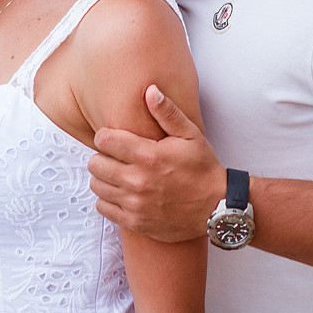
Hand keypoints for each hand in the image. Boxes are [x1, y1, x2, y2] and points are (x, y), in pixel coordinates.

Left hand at [89, 84, 225, 242]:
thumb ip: (167, 112)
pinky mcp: (135, 222)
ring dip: (104, 178)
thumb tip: (150, 90)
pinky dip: (107, 199)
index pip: (103, 140)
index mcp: (148, 156)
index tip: (115, 138)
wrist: (217, 209)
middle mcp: (138, 180)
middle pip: (95, 163)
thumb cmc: (203, 168)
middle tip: (116, 157)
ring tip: (119, 174)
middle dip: (103, 156)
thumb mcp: (190, 135)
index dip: (106, 136)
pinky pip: (103, 207)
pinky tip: (121, 193)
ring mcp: (135, 203)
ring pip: (96, 185)